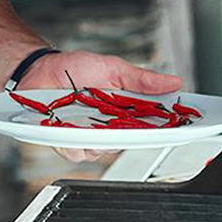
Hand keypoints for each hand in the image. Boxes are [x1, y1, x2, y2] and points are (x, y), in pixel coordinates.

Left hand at [19, 50, 181, 161]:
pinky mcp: (66, 144)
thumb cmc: (75, 69)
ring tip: (91, 117)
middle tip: (126, 120)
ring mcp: (88, 138)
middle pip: (129, 143)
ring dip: (99, 137)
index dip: (167, 129)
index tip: (181, 126)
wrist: (41, 70)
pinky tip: (70, 127)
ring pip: (103, 151)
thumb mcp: (113, 68)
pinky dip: (75, 141)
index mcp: (125, 112)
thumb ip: (141, 80)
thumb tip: (174, 82)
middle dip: (130, 134)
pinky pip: (77, 153)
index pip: (152, 127)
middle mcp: (109, 129)